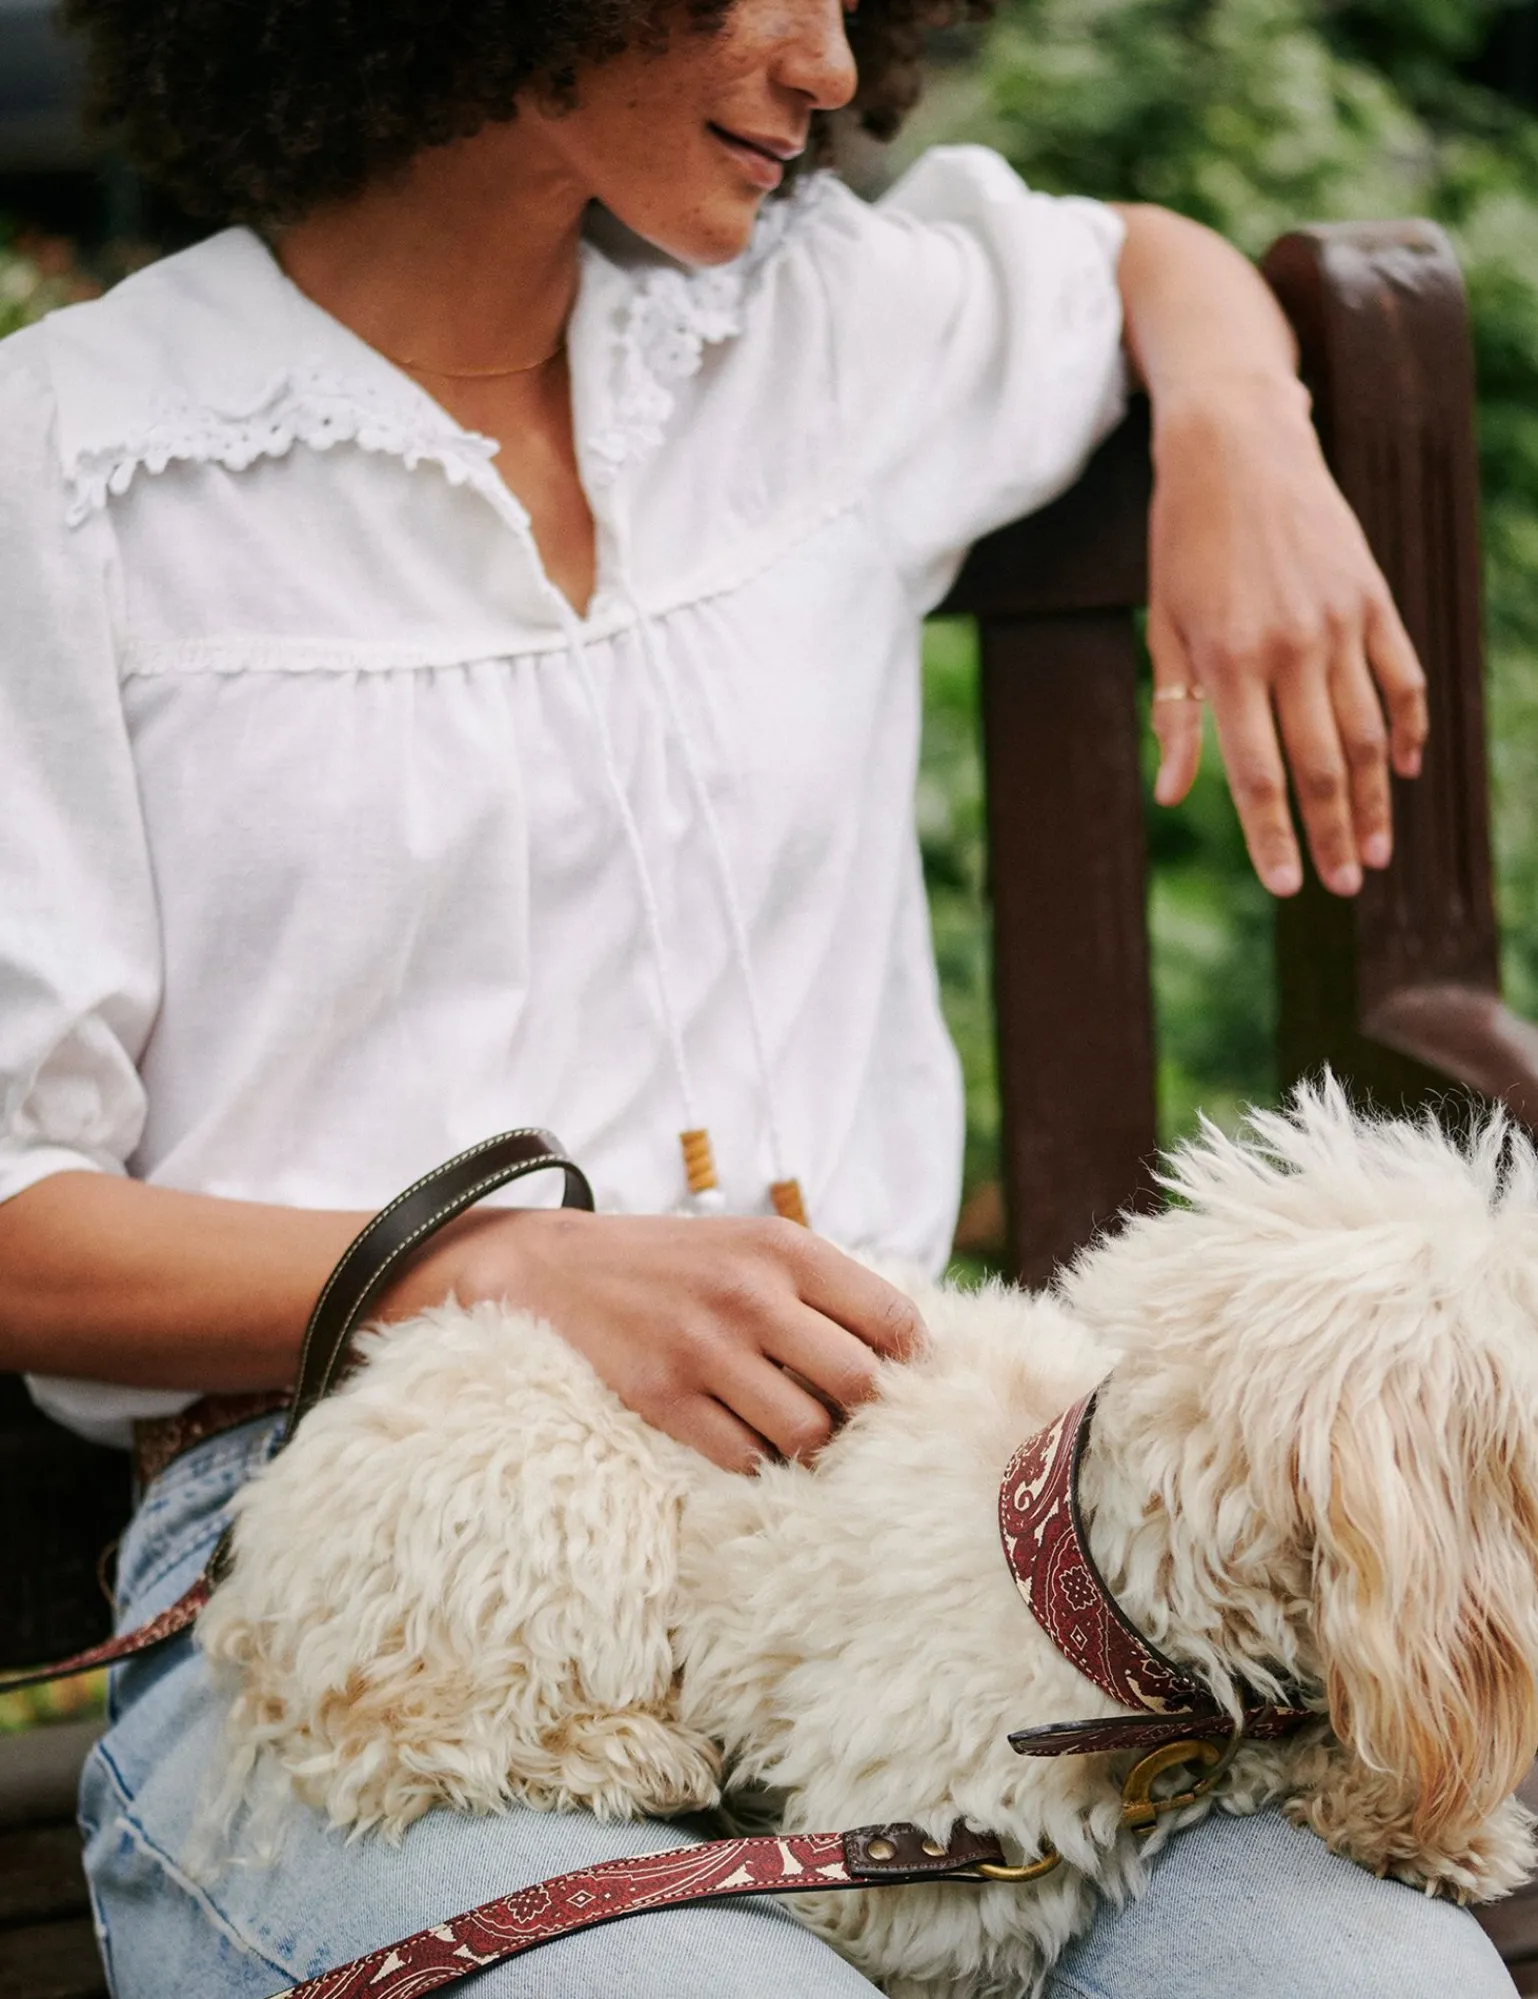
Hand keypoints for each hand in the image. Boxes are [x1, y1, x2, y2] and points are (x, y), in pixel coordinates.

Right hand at [379, 1208, 922, 1472]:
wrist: (551, 1268)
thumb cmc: (672, 1262)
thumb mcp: (751, 1244)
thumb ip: (822, 1285)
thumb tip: (906, 1351)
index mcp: (785, 1249)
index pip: (893, 1319)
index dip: (908, 1362)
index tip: (895, 1380)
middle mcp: (751, 1294)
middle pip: (860, 1384)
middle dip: (864, 1412)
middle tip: (846, 1417)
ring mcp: (705, 1349)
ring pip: (808, 1434)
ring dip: (811, 1446)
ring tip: (796, 1434)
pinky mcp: (662, 1397)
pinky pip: (743, 1459)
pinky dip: (755, 1462)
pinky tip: (744, 1441)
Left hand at [1145, 377, 1426, 896]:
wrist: (1236, 443)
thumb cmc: (1183, 543)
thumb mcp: (1164, 627)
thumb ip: (1176, 716)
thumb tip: (1173, 796)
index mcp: (1230, 661)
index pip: (1259, 774)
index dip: (1275, 837)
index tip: (1288, 887)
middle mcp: (1292, 647)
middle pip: (1322, 765)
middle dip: (1334, 834)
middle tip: (1346, 886)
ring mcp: (1340, 622)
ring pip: (1368, 732)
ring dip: (1374, 799)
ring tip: (1378, 852)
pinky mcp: (1372, 598)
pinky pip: (1402, 677)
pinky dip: (1408, 728)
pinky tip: (1405, 771)